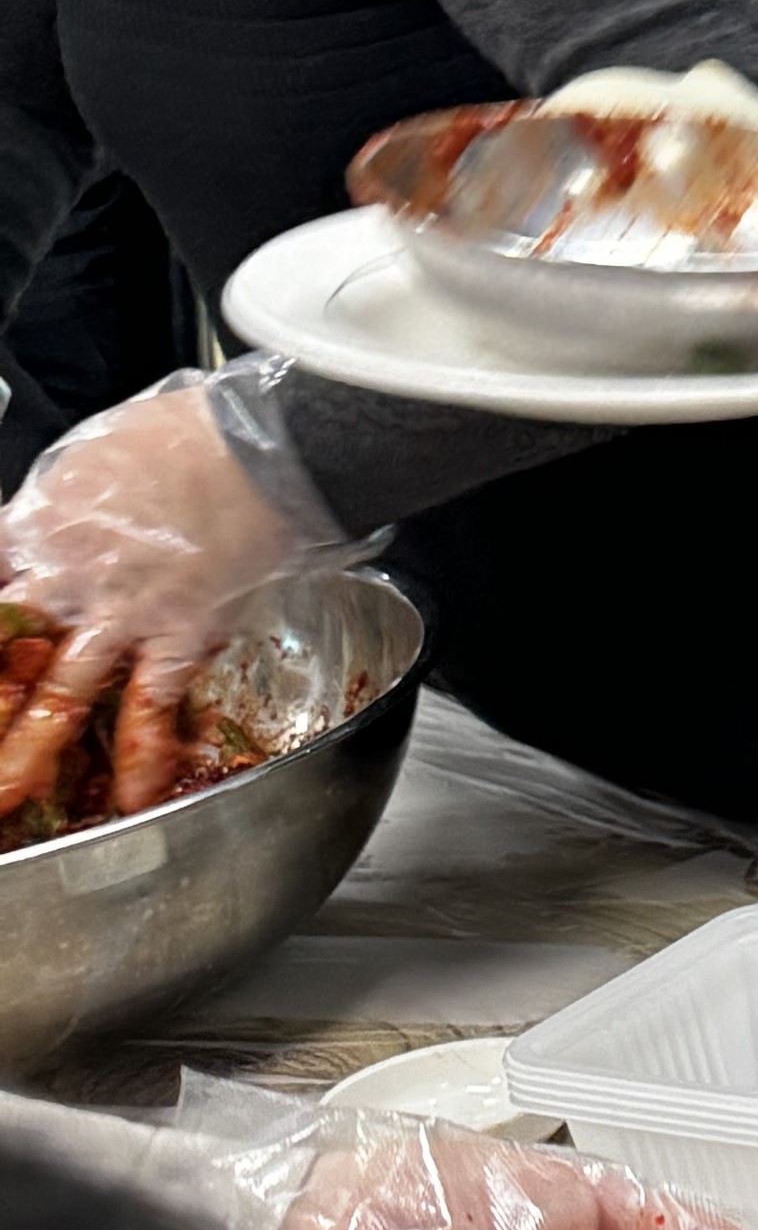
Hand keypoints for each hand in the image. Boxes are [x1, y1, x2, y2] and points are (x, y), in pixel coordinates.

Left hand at [0, 371, 335, 818]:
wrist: (258, 445)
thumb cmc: (185, 435)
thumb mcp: (91, 456)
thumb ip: (61, 504)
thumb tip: (52, 522)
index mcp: (36, 526)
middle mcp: (66, 577)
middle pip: (1, 652)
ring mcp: (120, 613)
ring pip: (58, 697)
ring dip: (28, 753)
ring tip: (8, 794)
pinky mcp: (180, 634)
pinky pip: (153, 706)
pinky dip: (144, 756)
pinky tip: (134, 794)